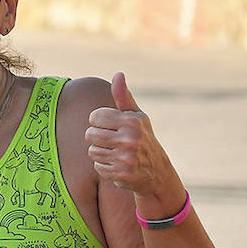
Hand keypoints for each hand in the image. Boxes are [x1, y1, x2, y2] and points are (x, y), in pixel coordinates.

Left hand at [85, 73, 180, 204]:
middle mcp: (130, 139)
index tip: (111, 126)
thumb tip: (118, 74)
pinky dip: (104, 166)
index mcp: (132, 121)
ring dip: (100, 152)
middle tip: (112, 141)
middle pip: (90, 134)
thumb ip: (123, 96)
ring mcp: (125, 158)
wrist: (156, 171)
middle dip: (98, 138)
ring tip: (115, 152)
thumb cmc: (141, 137)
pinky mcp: (120, 174)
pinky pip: (97, 166)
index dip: (99, 122)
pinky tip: (118, 165)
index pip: (95, 117)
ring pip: (92, 151)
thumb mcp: (136, 116)